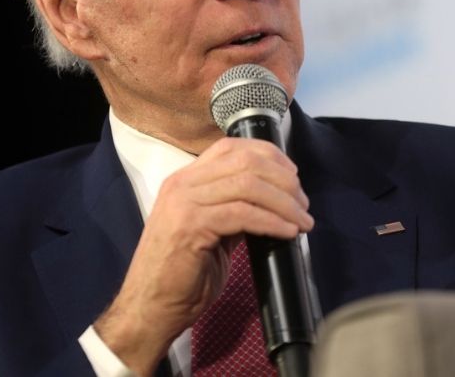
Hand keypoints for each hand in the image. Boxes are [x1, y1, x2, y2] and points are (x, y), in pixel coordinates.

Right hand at [93, 137, 312, 374]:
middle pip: (244, 161)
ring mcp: (184, 202)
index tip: (293, 177)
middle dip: (283, 180)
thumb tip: (272, 202)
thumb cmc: (181, 276)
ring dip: (284, 203)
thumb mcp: (210, 232)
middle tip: (303, 204)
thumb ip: (232, 210)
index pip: (231, 147)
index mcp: (185, 180)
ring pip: (247, 184)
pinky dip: (272, 221)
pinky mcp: (190, 226)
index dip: (269, 156)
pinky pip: (242, 214)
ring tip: (303, 222)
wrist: (151, 307)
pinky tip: (288, 233)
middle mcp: (182, 183)